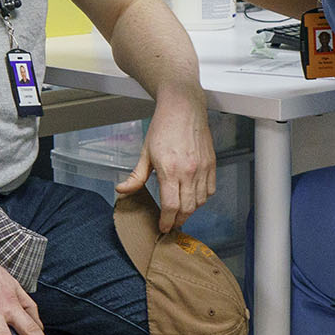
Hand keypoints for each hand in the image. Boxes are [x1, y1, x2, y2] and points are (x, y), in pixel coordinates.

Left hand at [121, 90, 216, 233]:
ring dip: (190, 211)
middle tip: (171, 224)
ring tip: (181, 212)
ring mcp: (202, 168)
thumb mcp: (145, 152)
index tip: (163, 227)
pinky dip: (202, 198)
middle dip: (178, 220)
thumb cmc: (164, 126)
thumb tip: (122, 190)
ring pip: (200, 202)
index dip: (167, 221)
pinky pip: (210, 190)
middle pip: (187, 208)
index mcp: (170, 170)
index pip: (171, 206)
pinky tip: (193, 197)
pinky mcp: (212, 164)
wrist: (183, 107)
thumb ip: (136, 176)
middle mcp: (189, 172)